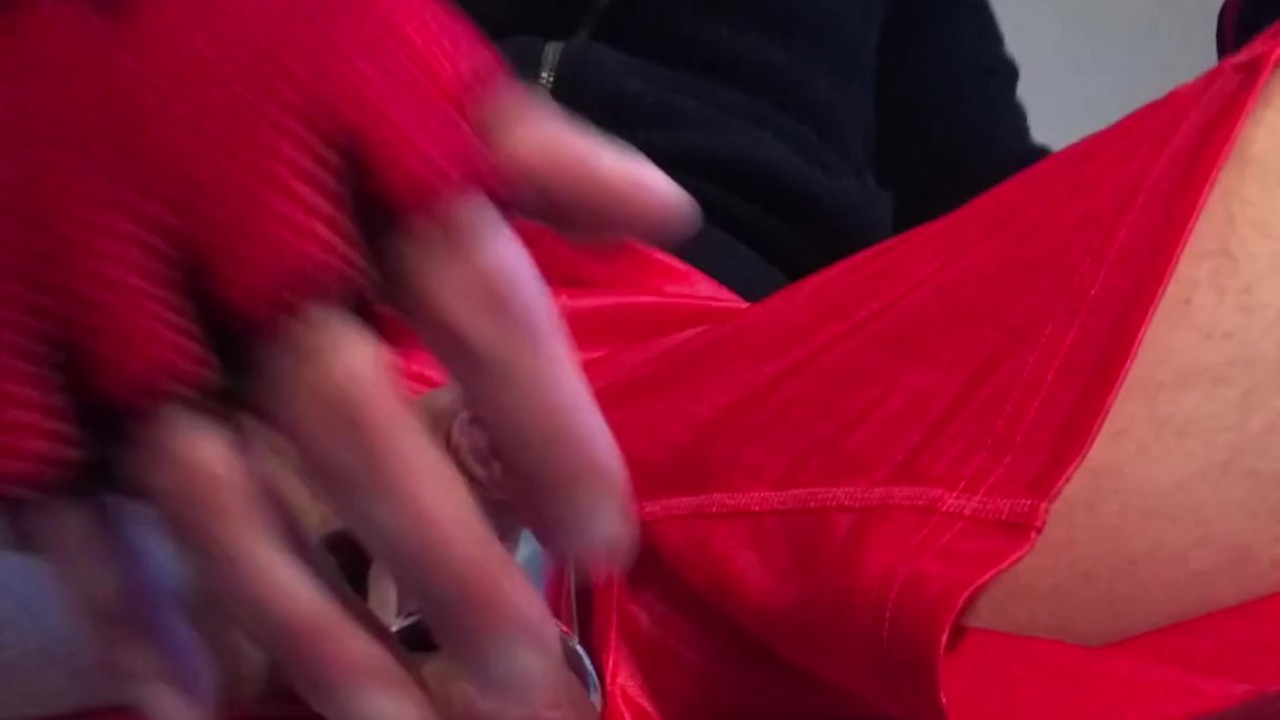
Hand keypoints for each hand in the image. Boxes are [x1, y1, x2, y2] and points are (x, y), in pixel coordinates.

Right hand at [0, 1, 696, 717]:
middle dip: (440, 556)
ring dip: (304, 621)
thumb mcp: (386, 58)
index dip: (546, 422)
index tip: (607, 539)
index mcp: (338, 157)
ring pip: (213, 491)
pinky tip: (190, 702)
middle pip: (350, 420)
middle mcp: (229, 246)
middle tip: (527, 677)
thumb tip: (662, 209)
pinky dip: (124, 606)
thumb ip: (521, 140)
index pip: (470, 297)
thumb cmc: (234, 31)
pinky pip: (66, 499)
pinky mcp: (19, 364)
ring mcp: (110, 312)